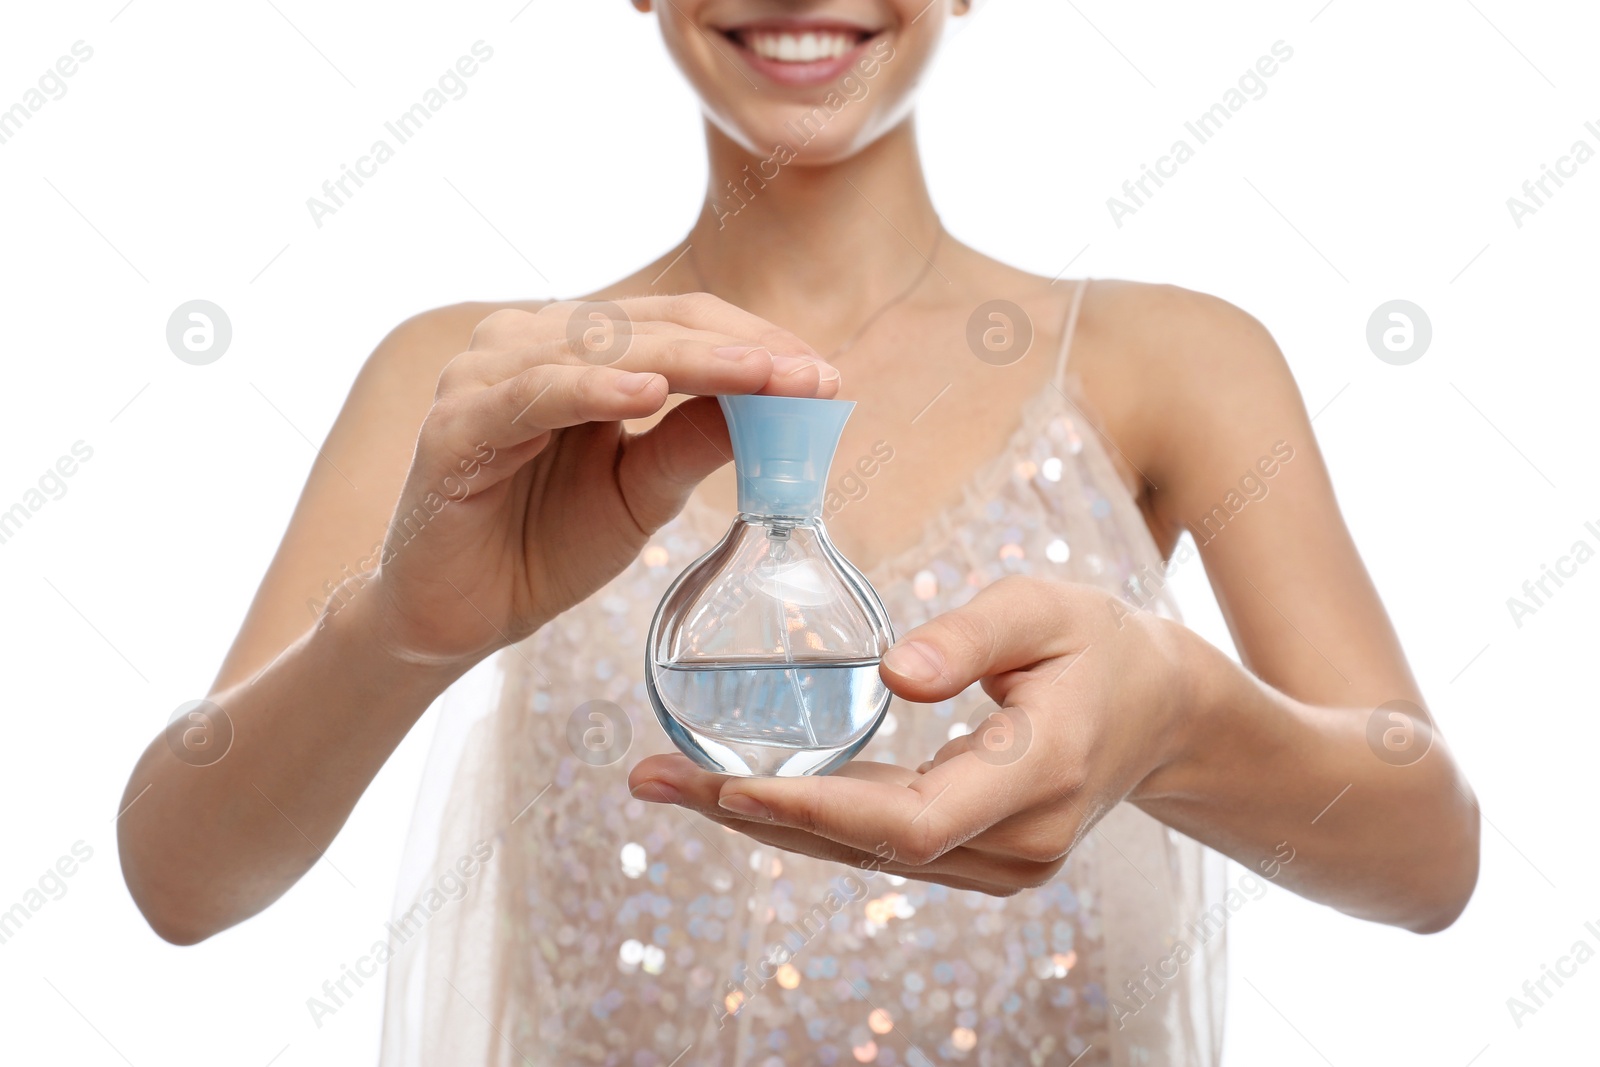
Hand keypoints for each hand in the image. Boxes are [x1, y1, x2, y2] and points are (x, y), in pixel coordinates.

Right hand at [352, 294, 837, 667]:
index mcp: (576, 349)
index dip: (754, 342)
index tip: (826, 375)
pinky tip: (649, 393)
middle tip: (812, 377)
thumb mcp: (643, 492)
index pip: (680, 323)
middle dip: (741, 352)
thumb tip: (782, 401)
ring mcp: (485, 376)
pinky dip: (592, 391)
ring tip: (764, 379)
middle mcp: (528, 343)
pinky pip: (533, 396)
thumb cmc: (546, 544)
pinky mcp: (454, 425)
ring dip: (691, 362)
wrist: (460, 617)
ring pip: (603, 350)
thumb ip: (696, 441)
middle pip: (652, 326)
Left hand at [628, 575, 1200, 895]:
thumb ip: (969, 635)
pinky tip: (751, 798)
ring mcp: (1009, 866)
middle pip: (871, 846)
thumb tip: (888, 674)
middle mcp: (1022, 843)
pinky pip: (889, 850)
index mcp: (1040, 774)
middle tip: (652, 780)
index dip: (814, 811)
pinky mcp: (992, 864)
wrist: (1164, 711)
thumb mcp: (1044, 608)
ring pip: (872, 856)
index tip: (725, 789)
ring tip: (673, 786)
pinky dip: (819, 824)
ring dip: (774, 825)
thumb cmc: (1100, 645)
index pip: (910, 819)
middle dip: (756, 817)